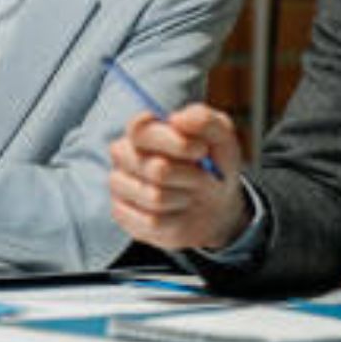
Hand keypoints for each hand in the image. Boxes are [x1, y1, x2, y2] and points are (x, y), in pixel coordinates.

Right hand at [105, 104, 249, 251]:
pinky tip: (178, 211)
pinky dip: (176, 219)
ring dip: (185, 197)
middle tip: (203, 176)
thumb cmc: (212, 164)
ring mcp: (119, 186)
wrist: (215, 204)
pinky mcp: (122, 215)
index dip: (174, 141)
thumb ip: (203, 120)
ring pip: (156, 197)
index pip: (141, 130)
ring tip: (190, 193)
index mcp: (142, 129)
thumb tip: (177, 119)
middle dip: (190, 176)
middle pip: (156, 169)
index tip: (201, 149)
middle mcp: (123, 154)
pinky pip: (152, 222)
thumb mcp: (221, 137)